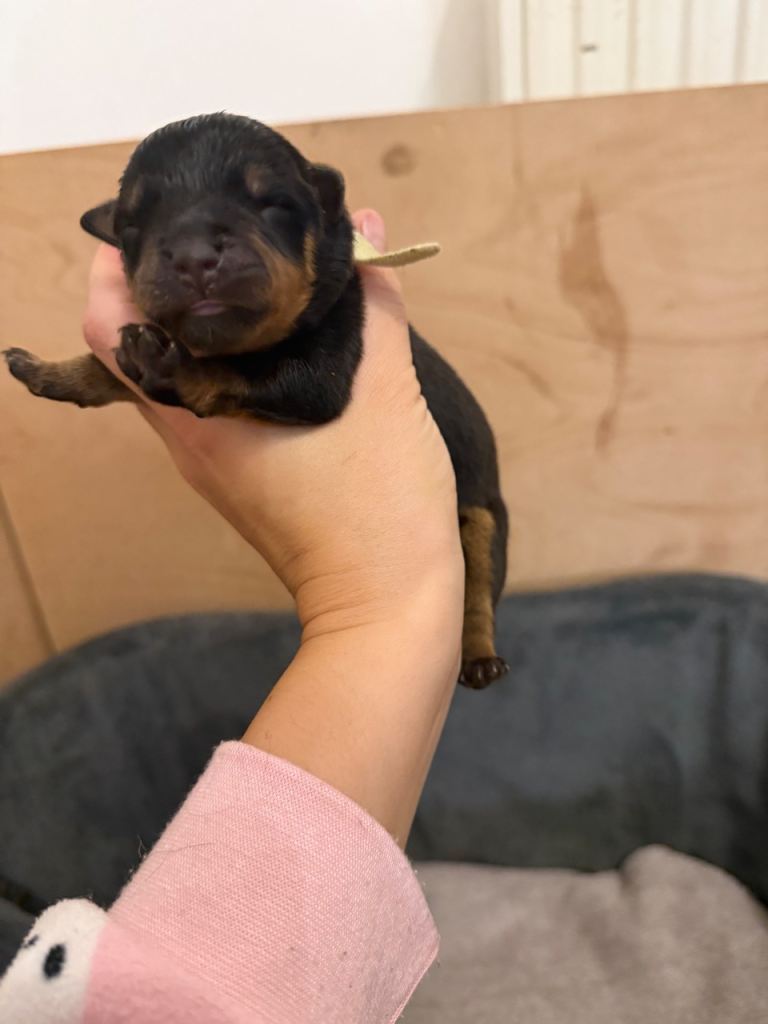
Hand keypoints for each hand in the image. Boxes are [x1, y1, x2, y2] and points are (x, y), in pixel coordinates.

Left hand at [83, 210, 463, 642]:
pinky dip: (234, 360)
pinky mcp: (246, 477)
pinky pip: (218, 401)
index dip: (119, 263)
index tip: (166, 221)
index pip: (108, 324)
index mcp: (197, 413)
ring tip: (250, 272)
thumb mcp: (385, 394)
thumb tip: (366, 230)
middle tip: (214, 234)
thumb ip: (372, 308)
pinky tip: (284, 337)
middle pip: (137, 343)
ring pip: (179, 373)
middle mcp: (189, 436)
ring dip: (200, 322)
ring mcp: (215, 461)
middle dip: (161, 281)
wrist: (391, 609)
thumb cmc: (380, 509)